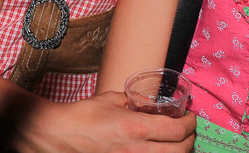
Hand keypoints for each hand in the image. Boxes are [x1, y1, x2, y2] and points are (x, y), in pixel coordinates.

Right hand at [17, 90, 196, 151]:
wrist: (57, 136)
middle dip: (189, 140)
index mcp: (137, 128)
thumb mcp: (111, 99)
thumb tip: (144, 103)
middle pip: (180, 151)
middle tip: (188, 131)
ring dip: (177, 152)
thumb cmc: (81, 117)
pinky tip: (158, 152)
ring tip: (177, 144)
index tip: (190, 117)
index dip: (190, 124)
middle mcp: (137, 151)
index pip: (177, 130)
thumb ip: (132, 102)